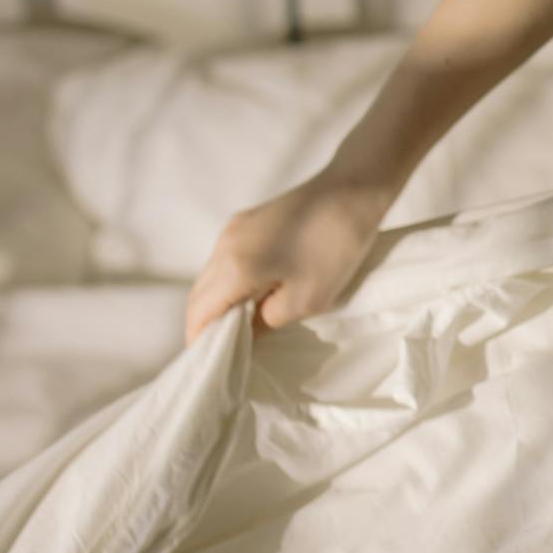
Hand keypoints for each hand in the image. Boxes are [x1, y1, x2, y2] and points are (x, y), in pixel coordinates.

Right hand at [181, 168, 394, 348]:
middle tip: (223, 350)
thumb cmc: (335, 248)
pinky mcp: (246, 220)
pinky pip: (225, 259)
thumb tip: (246, 329)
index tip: (209, 362)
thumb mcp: (306, 299)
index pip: (199, 313)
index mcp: (235, 267)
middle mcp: (224, 245)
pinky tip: (250, 295)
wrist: (353, 189)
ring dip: (217, 302)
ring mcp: (233, 228)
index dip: (198, 341)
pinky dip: (228, 281)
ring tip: (238, 326)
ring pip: (210, 276)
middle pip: (199, 294)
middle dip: (205, 323)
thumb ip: (267, 321)